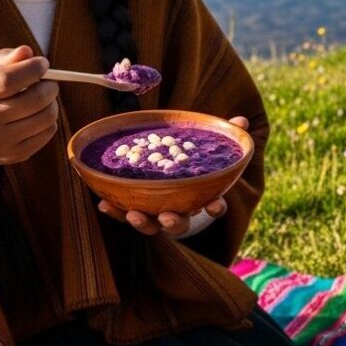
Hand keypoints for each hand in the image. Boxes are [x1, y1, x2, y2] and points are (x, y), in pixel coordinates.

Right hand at [0, 45, 58, 203]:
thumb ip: (4, 59)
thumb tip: (28, 52)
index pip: (8, 80)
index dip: (32, 69)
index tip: (42, 63)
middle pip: (34, 100)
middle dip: (50, 86)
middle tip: (49, 82)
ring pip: (46, 117)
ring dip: (52, 103)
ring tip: (43, 97)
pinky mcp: (13, 155)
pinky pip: (48, 133)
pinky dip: (49, 120)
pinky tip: (37, 115)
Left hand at [98, 116, 248, 235]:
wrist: (170, 173)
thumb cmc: (194, 161)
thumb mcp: (210, 148)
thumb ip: (225, 136)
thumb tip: (241, 120)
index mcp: (202, 197)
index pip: (215, 207)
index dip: (216, 207)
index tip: (216, 204)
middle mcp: (181, 211)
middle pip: (180, 224)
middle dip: (174, 222)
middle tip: (167, 216)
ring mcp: (156, 213)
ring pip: (152, 225)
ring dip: (142, 222)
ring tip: (132, 213)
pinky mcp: (136, 209)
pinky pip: (125, 214)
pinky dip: (115, 211)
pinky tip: (104, 202)